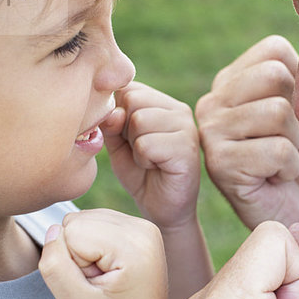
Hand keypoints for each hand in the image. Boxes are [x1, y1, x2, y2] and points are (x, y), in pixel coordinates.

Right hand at [39, 209, 170, 298]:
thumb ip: (55, 266)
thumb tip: (53, 229)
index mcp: (135, 246)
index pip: (73, 231)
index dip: (72, 262)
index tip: (94, 285)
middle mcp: (144, 229)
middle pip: (79, 220)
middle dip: (79, 253)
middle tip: (99, 281)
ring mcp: (145, 226)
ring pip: (86, 219)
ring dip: (86, 249)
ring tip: (104, 276)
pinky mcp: (141, 228)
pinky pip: (97, 222)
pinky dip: (95, 244)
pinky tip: (110, 267)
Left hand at [100, 82, 199, 229]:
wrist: (161, 210)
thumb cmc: (140, 174)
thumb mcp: (117, 143)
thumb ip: (111, 122)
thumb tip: (114, 111)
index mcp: (162, 103)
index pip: (127, 87)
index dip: (116, 114)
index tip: (127, 138)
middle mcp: (178, 109)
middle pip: (132, 99)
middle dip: (125, 130)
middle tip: (140, 152)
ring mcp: (186, 127)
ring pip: (138, 120)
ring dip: (135, 147)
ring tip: (149, 160)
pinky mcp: (187, 148)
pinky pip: (147, 144)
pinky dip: (143, 160)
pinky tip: (157, 168)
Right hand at [196, 35, 298, 228]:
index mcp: (233, 80)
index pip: (274, 48)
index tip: (298, 116)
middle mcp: (214, 100)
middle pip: (274, 74)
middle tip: (290, 142)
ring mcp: (210, 131)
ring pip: (278, 112)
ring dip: (296, 145)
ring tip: (282, 161)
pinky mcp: (218, 164)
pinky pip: (277, 150)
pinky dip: (290, 168)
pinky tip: (276, 179)